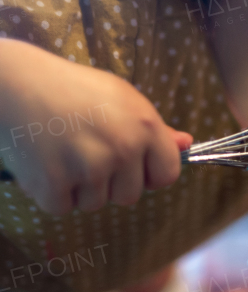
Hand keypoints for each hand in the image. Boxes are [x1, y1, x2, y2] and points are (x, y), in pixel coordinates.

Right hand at [0, 38, 193, 215]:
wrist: (16, 84)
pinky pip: (63, 207)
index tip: (134, 166)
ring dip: (81, 188)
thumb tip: (187, 144)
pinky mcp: (54, 184)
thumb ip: (156, 128)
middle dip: (111, 182)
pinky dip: (52, 193)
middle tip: (88, 154)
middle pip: (130, 195)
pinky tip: (46, 164)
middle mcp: (122, 149)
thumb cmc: (73, 89)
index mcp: (145, 127)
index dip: (150, 174)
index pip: (167, 175)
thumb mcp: (123, 98)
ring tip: (64, 153)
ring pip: (96, 203)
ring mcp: (88, 168)